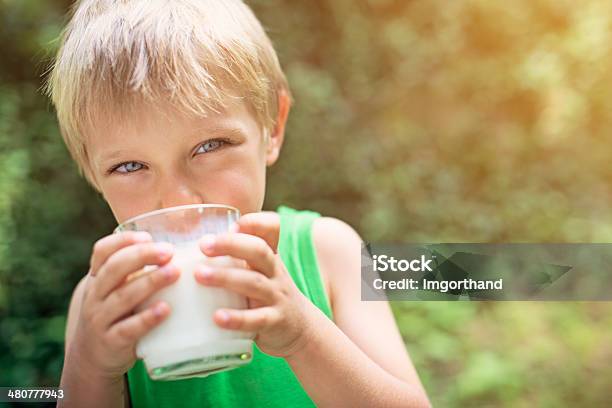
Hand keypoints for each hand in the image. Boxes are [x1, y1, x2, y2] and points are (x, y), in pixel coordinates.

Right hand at [69, 232, 179, 377]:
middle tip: (169, 251)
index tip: (148, 236)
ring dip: (150, 282)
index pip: (102, 251)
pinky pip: (128, 329)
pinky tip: (165, 309)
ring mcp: (100, 319)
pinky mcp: (111, 342)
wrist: (91, 359)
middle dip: (142, 256)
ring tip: (175, 272)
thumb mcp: (116, 291)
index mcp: (97, 278)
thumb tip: (179, 247)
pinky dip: (147, 318)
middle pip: (114, 269)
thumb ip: (136, 271)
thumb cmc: (116, 315)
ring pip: (123, 297)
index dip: (123, 240)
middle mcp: (95, 295)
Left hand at [195, 211, 315, 357]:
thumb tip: (185, 249)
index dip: (256, 222)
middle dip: (230, 244)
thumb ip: (233, 258)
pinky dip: (237, 318)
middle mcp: (275, 272)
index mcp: (268, 257)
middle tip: (203, 245)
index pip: (271, 229)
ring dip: (225, 277)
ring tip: (199, 275)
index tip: (234, 222)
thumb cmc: (267, 296)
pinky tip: (217, 318)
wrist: (301, 329)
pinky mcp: (275, 322)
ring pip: (253, 282)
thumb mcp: (259, 272)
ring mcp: (276, 296)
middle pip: (258, 250)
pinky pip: (257, 319)